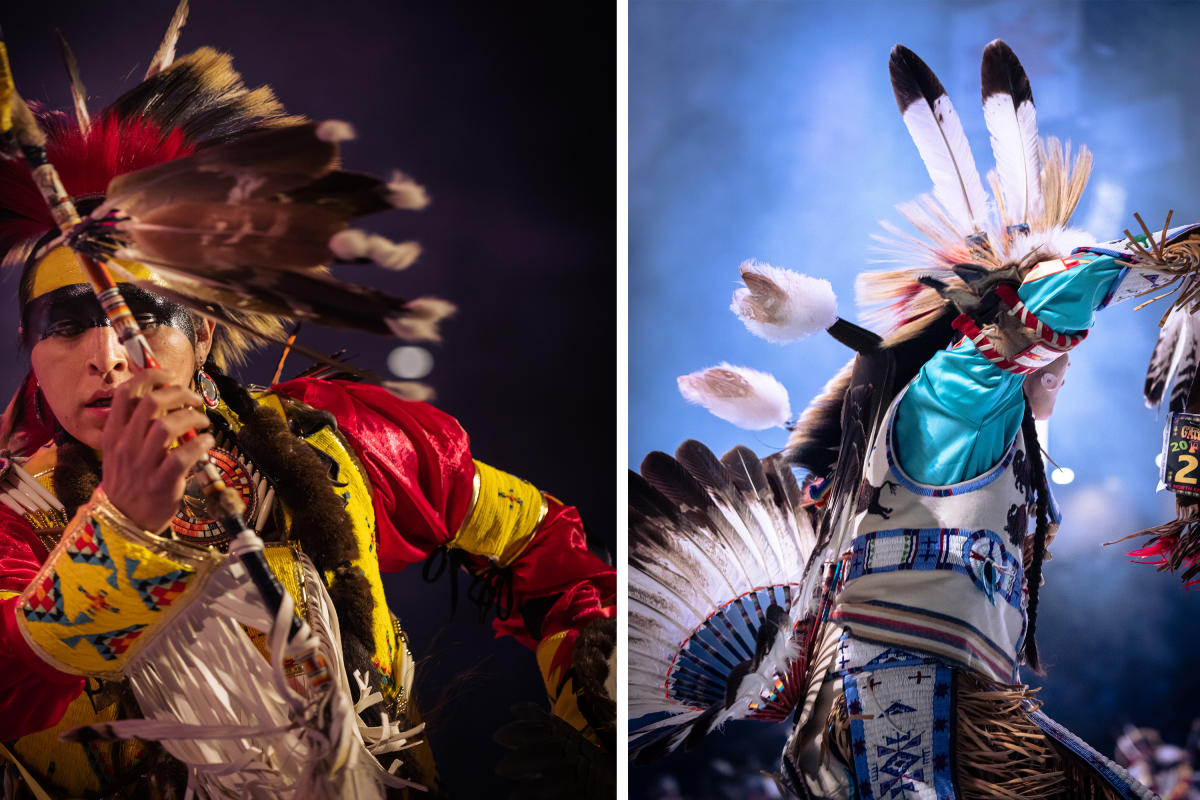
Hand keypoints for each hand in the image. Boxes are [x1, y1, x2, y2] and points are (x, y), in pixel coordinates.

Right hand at [100, 370, 213, 532]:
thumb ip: (135, 427)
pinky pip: (184, 455)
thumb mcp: (119, 452)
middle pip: (152, 403)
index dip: (150, 377)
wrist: (125, 523)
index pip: (126, 394)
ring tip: (202, 422)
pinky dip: (200, 443)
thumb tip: (165, 398)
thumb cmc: (130, 482)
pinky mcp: (162, 483)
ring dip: (192, 417)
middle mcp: (125, 446)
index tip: (168, 376)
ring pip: (168, 426)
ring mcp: (143, 465)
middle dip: (179, 393)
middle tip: (194, 399)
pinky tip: (207, 442)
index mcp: (113, 435)